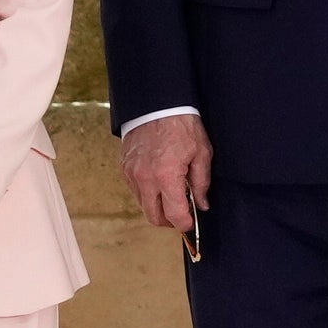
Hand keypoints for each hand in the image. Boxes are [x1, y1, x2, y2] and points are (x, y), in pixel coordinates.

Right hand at [120, 113, 212, 241]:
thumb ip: (201, 183)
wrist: (157, 102)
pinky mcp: (125, 167)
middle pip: (154, 217)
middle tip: (182, 214)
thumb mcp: (201, 152)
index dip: (186, 224)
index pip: (174, 215)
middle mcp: (145, 179)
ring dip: (157, 207)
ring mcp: (132, 173)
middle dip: (169, 221)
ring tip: (171, 195)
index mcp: (167, 176)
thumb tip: (202, 204)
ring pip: (143, 205)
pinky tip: (159, 182)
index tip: (192, 223)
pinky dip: (147, 193)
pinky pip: (135, 190)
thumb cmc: (182, 124)